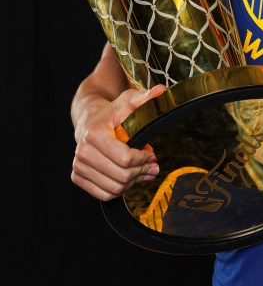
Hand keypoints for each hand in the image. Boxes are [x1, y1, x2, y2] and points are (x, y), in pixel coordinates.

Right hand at [71, 84, 164, 200]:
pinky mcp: (77, 177)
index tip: (152, 154)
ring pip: (114, 188)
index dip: (143, 159)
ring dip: (133, 183)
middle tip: (152, 167)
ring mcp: (78, 166)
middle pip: (121, 176)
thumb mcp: (128, 102)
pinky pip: (104, 194)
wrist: (89, 121)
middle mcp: (83, 151)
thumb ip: (144, 98)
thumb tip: (162, 90)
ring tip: (143, 173)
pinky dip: (120, 190)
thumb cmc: (112, 113)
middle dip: (141, 172)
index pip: (125, 158)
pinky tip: (129, 179)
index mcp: (94, 134)